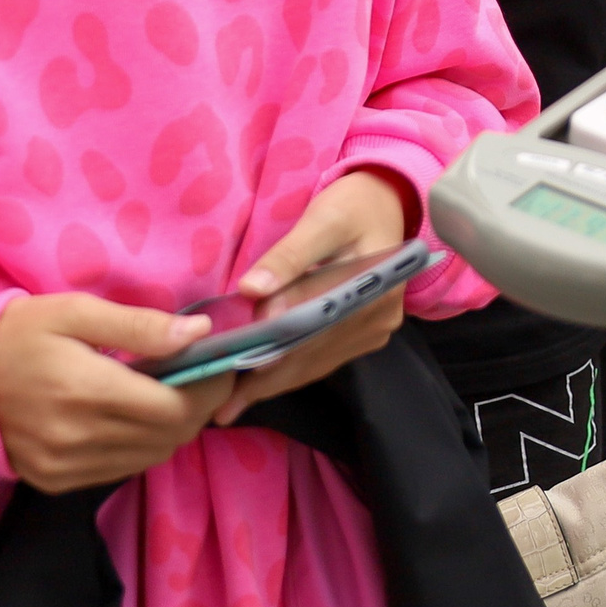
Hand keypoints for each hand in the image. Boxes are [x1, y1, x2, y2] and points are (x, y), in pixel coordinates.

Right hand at [0, 294, 226, 492]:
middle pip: (169, 436)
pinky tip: (137, 414)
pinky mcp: (55, 481)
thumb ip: (140, 325)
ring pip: (150, 457)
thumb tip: (198, 332)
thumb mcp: (76, 312)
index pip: (175, 407)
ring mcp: (65, 467)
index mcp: (85, 392)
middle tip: (207, 374)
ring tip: (175, 391)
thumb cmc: (19, 335)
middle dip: (200, 406)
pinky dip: (142, 445)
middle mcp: (77, 439)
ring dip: (174, 427)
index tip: (224, 362)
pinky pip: (120, 469)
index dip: (211, 388)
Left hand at [212, 169, 413, 424]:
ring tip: (233, 402)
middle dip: (266, 378)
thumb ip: (288, 255)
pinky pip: (323, 361)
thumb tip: (252, 291)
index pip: (314, 325)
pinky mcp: (365, 335)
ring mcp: (374, 330)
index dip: (272, 346)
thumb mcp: (320, 219)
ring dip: (275, 382)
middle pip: (314, 354)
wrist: (383, 202)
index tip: (232, 366)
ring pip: (316, 365)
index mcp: (374, 288)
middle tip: (221, 404)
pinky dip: (290, 372)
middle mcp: (378, 318)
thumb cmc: (351, 206)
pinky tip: (261, 384)